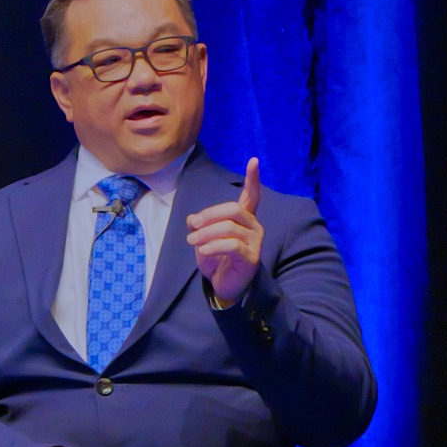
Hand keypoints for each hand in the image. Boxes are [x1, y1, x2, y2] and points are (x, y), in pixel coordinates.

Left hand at [187, 156, 263, 306]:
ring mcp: (254, 242)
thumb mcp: (203, 239)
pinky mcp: (251, 257)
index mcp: (244, 218)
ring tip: (192, 242)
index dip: (253, 178)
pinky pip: (231, 245)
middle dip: (208, 215)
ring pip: (229, 227)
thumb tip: (192, 219)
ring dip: (205, 233)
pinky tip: (203, 251)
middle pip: (232, 209)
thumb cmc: (217, 260)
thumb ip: (199, 226)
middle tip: (192, 227)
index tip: (254, 160)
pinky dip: (213, 246)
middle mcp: (253, 226)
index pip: (251, 195)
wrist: (225, 286)